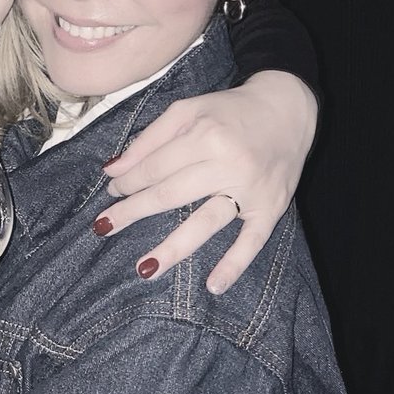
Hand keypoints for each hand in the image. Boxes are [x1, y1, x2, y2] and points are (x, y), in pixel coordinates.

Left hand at [95, 71, 317, 292]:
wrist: (289, 107)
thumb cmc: (230, 110)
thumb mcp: (187, 110)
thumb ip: (149, 139)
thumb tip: (112, 170)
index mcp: (205, 134)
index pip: (155, 166)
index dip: (128, 181)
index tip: (111, 192)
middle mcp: (228, 163)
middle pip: (171, 194)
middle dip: (134, 212)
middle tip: (105, 226)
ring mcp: (250, 189)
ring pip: (205, 222)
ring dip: (173, 248)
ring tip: (143, 269)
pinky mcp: (270, 208)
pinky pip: (252, 240)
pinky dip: (234, 264)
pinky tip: (213, 285)